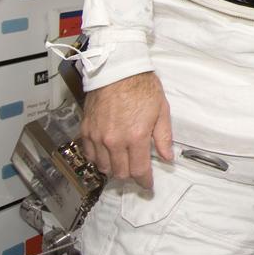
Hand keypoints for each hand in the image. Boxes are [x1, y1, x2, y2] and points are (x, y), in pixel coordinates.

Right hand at [79, 71, 173, 189]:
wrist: (118, 69)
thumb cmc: (142, 87)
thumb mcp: (161, 110)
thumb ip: (163, 137)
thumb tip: (167, 157)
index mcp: (136, 136)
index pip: (138, 170)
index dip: (144, 181)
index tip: (148, 185)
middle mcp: (114, 140)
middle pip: (120, 172)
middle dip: (130, 176)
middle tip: (136, 171)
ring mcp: (98, 136)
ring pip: (103, 166)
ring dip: (114, 168)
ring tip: (122, 163)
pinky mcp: (86, 129)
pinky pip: (89, 154)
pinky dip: (98, 159)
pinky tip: (106, 154)